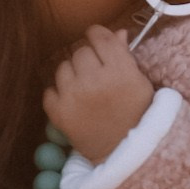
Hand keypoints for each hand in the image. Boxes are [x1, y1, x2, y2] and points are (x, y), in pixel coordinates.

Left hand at [44, 27, 157, 164]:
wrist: (124, 156)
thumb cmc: (137, 116)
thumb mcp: (140, 84)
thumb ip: (126, 56)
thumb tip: (117, 33)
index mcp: (121, 71)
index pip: (100, 37)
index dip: (97, 34)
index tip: (97, 39)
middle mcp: (96, 80)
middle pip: (80, 51)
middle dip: (87, 59)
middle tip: (95, 74)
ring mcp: (75, 96)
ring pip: (63, 68)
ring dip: (72, 75)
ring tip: (84, 90)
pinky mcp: (59, 114)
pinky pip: (49, 90)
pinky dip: (58, 95)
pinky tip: (72, 102)